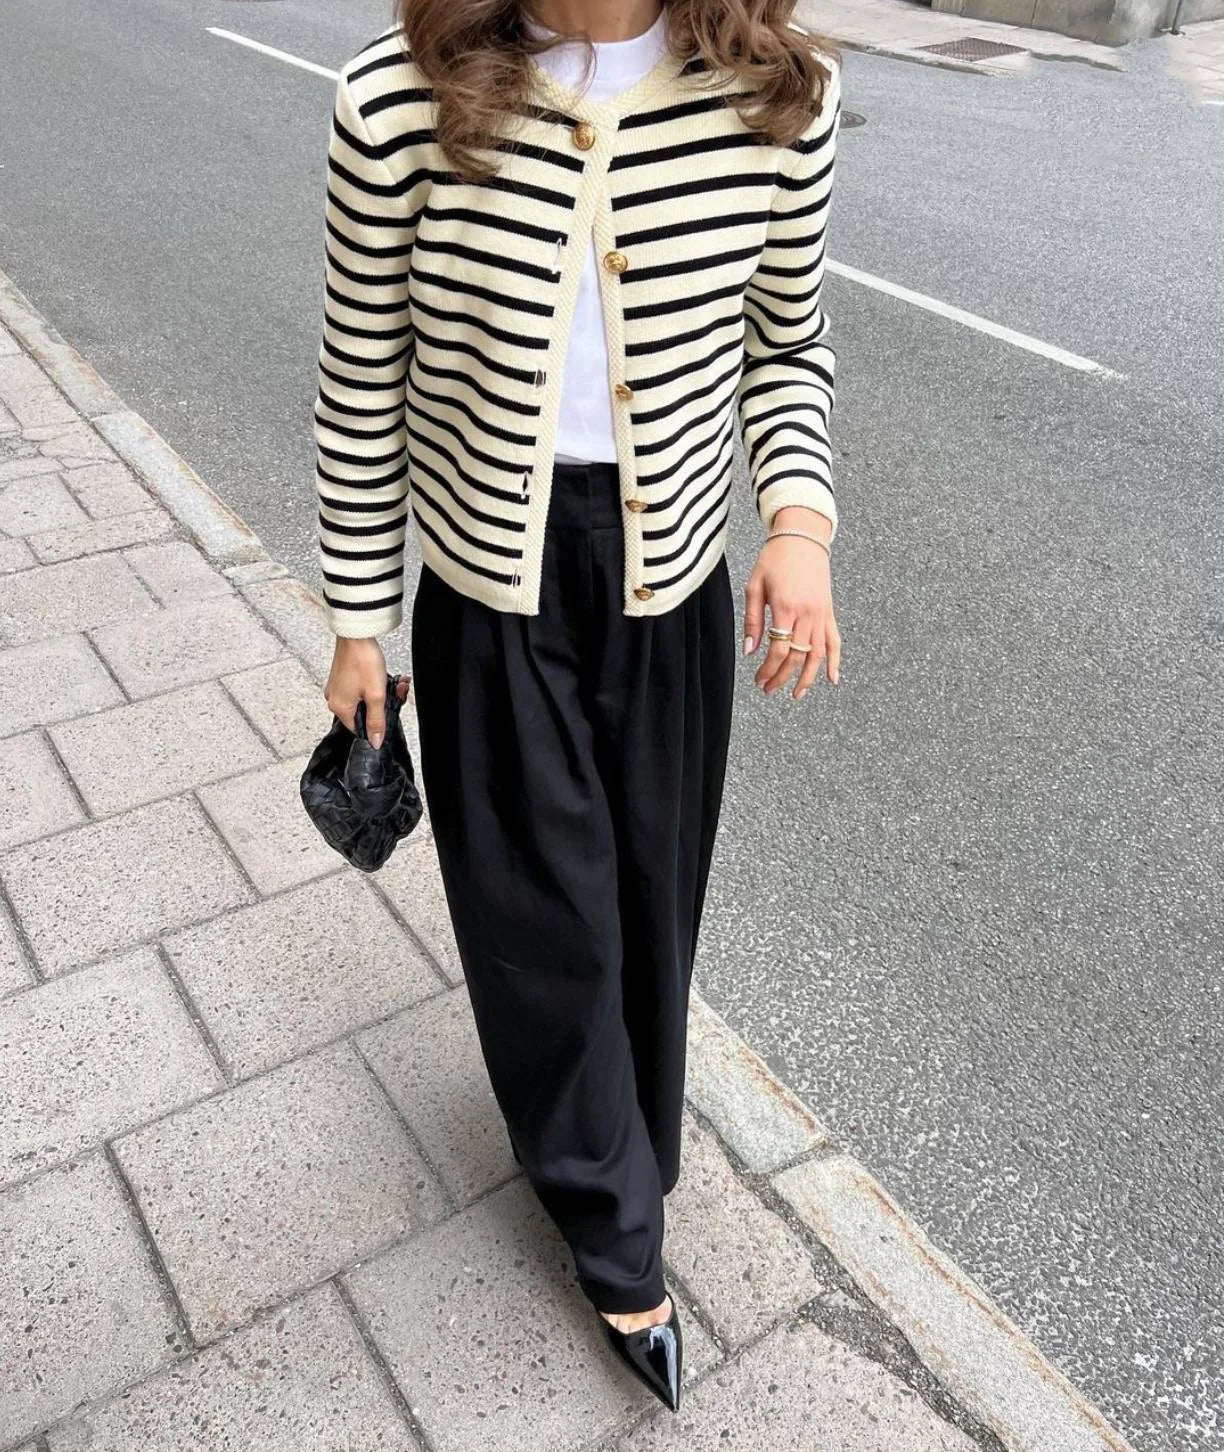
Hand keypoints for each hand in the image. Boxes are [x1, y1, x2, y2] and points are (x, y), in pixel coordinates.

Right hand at [323, 637, 409, 747]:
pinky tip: (385, 677)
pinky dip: (374, 685)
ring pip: (364, 700)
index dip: (376, 725)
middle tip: (396, 693)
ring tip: (395, 683)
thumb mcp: (376, 695)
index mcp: (340, 708)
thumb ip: (377, 721)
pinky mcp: (342, 677)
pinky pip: (360, 689)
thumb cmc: (363, 660)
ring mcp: (337, 687)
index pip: (359, 729)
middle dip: (383, 705)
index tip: (388, 714)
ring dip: (382, 693)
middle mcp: (334, 699)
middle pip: (363, 713)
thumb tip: (375, 741)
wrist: (355, 634)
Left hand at [743, 507, 840, 698]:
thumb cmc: (774, 559)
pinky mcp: (829, 611)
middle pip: (797, 656)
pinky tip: (832, 679)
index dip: (769, 670)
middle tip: (768, 690)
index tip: (759, 680)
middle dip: (782, 677)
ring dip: (808, 678)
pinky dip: (835, 661)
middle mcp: (807, 613)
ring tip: (796, 694)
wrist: (803, 537)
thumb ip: (753, 620)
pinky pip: (835, 641)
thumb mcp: (755, 586)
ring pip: (817, 654)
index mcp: (785, 606)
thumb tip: (750, 651)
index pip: (779, 649)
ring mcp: (821, 613)